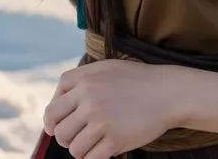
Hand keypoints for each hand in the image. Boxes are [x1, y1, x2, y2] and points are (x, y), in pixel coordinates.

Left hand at [43, 59, 178, 158]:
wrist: (166, 92)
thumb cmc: (135, 80)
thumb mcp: (106, 68)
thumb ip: (80, 80)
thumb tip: (56, 106)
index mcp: (85, 81)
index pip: (52, 109)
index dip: (51, 122)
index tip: (57, 127)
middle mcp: (90, 100)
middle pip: (59, 131)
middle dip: (67, 137)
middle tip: (79, 135)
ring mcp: (102, 120)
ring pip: (74, 149)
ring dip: (82, 149)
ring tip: (96, 140)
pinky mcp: (115, 139)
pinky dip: (94, 158)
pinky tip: (104, 148)